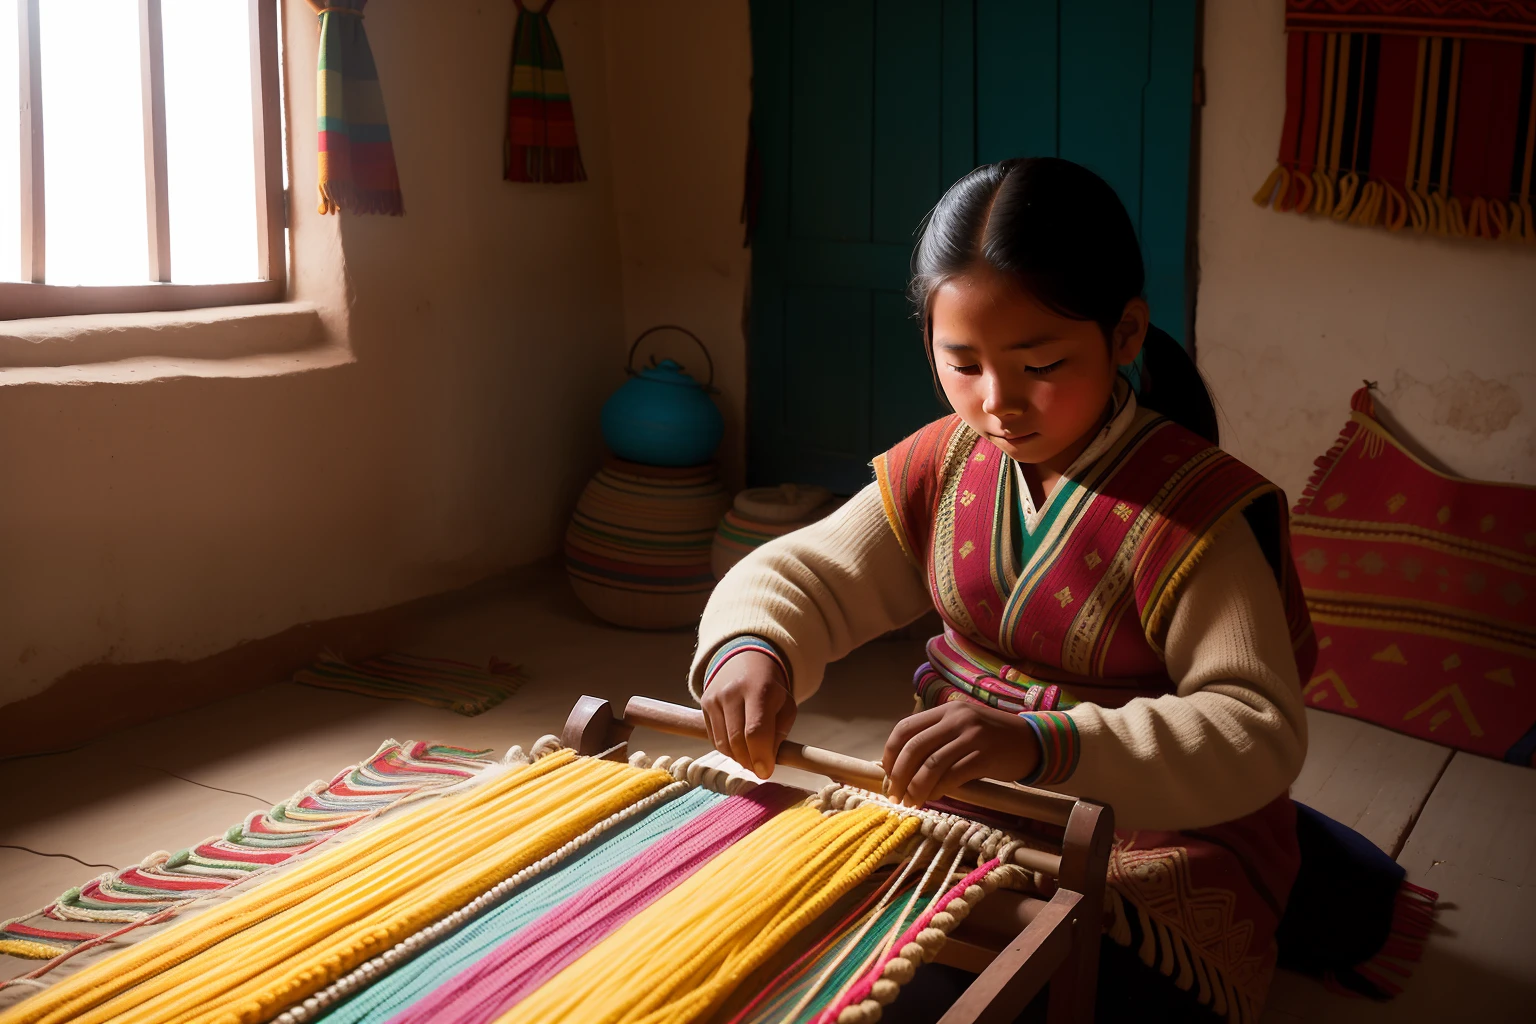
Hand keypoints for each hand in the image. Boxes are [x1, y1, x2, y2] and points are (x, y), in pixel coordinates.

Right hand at [700, 651, 796, 779]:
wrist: (744, 661)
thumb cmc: (770, 690)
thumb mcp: (786, 706)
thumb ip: (780, 734)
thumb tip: (766, 762)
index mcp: (759, 689)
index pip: (755, 731)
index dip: (760, 756)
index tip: (766, 772)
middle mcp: (732, 692)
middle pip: (736, 741)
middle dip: (749, 762)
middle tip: (760, 769)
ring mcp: (714, 697)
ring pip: (723, 743)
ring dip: (738, 758)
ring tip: (751, 757)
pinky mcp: (703, 704)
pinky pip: (714, 738)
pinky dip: (727, 749)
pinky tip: (739, 745)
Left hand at [882, 702, 1039, 806]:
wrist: (1033, 741)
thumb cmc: (993, 739)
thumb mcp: (963, 728)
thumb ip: (937, 739)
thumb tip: (904, 768)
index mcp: (946, 710)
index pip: (905, 728)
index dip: (890, 753)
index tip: (887, 774)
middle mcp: (956, 719)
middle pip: (914, 747)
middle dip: (898, 774)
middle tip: (894, 794)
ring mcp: (971, 736)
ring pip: (931, 764)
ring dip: (915, 787)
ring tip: (910, 802)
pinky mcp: (985, 756)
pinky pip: (952, 776)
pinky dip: (937, 790)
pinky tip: (933, 798)